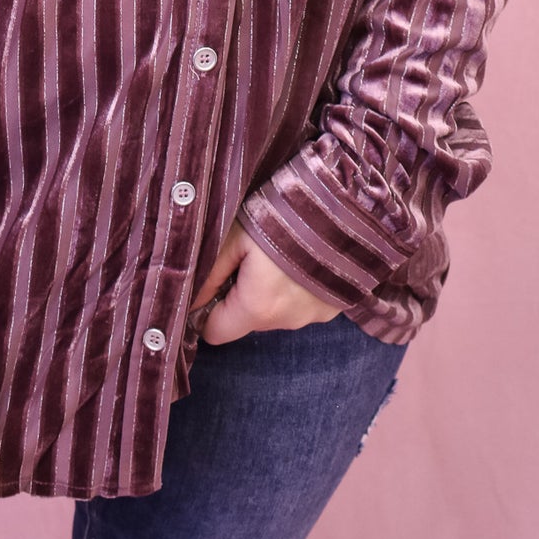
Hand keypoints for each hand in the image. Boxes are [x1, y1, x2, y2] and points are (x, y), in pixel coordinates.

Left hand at [190, 218, 345, 346]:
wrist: (348, 206)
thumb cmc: (285, 215)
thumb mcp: (237, 235)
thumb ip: (211, 272)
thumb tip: (191, 298)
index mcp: (258, 308)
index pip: (215, 332)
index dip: (205, 310)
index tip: (210, 283)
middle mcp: (287, 321)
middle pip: (245, 320)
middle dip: (238, 294)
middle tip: (245, 255)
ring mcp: (314, 316)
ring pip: (274, 312)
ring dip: (268, 290)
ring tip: (276, 250)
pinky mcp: (334, 306)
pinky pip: (300, 304)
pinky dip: (295, 287)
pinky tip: (300, 257)